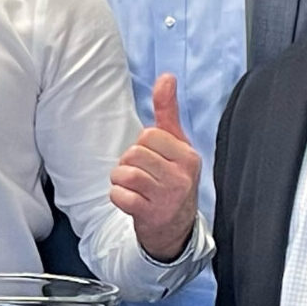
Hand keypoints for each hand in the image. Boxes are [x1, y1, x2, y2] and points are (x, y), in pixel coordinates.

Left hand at [110, 74, 201, 261]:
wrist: (175, 229)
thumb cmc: (172, 179)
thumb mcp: (175, 145)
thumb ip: (168, 111)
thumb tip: (166, 77)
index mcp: (188, 155)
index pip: (148, 135)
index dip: (142, 146)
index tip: (152, 159)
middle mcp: (182, 176)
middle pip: (133, 153)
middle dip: (128, 163)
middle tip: (141, 176)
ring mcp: (168, 198)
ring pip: (124, 173)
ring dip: (120, 181)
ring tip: (135, 188)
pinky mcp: (151, 215)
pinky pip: (119, 195)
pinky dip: (118, 198)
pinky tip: (132, 202)